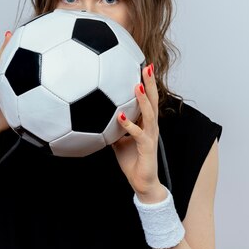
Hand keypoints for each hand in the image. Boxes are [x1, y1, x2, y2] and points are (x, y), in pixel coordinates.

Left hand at [111, 63, 164, 196]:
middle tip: (147, 66)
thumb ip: (111, 127)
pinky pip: (138, 134)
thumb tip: (96, 116)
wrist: (142, 182)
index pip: (147, 99)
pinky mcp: (147, 147)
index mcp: (145, 123)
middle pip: (153, 100)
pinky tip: (120, 117)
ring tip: (137, 84)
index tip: (142, 65)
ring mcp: (150, 136)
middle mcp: (151, 126)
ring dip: (143, 99)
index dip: (146, 83)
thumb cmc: (132, 161)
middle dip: (150, 83)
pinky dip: (129, 125)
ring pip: (149, 113)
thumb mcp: (117, 141)